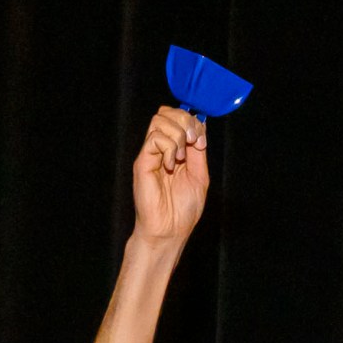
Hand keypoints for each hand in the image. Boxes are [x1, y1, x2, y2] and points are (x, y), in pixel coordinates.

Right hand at [132, 106, 208, 247]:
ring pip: (159, 121)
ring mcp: (150, 153)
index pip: (177, 118)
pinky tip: (171, 166)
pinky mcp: (142, 161)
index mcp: (174, 151)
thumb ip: (198, 152)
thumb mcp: (199, 176)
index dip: (192, 122)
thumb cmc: (183, 209)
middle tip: (193, 142)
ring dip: (178, 135)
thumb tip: (201, 128)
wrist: (170, 230)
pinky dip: (168, 148)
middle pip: (166, 113)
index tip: (201, 141)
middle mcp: (160, 149)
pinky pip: (155, 139)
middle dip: (185, 122)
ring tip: (180, 159)